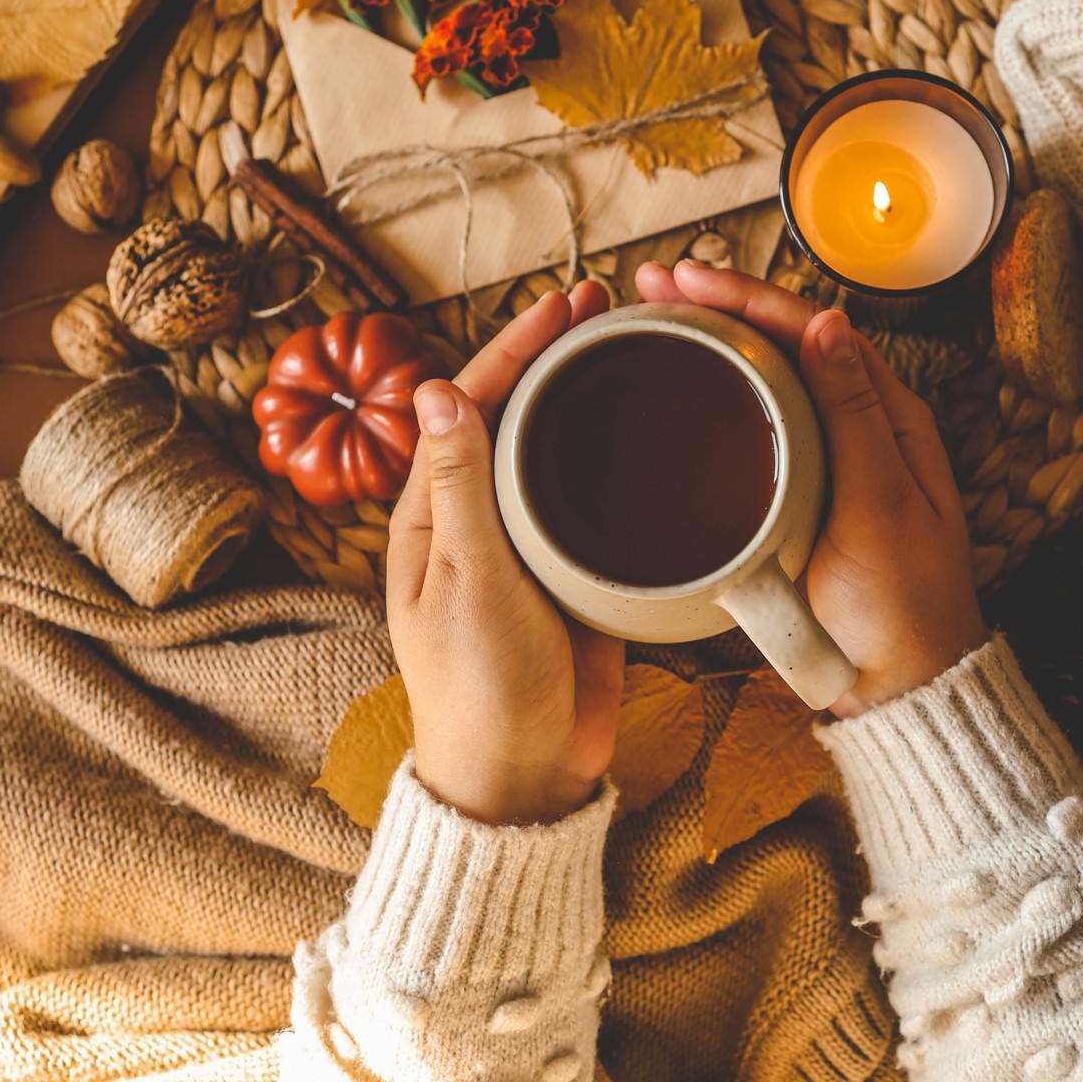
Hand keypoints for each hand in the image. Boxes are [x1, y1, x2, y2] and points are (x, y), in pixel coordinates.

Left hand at [387, 282, 624, 824]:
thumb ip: (461, 486)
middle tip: (608, 307)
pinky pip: (591, 508)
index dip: (514, 349)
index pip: (468, 407)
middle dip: (554, 359)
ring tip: (633, 349)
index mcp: (433, 516)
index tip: (563, 306)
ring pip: (554, 456)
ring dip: (584, 400)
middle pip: (513, 419)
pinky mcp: (572, 581)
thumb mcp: (469, 578)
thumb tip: (434, 391)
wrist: (525, 777)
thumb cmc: (481, 687)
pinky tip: (649, 439)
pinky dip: (615, 464)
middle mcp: (475, 524)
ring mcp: (525, 552)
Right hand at [636, 261, 986, 715]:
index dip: (749, 296)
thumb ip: (854, 415)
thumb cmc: (902, 604)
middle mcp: (859, 425)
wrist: (897, 683)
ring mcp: (827, 459)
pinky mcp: (799, 495)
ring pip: (766, 377)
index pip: (814, 330)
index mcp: (888, 416)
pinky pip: (756, 425)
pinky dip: (717, 392)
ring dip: (713, 340)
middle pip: (784, 342)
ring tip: (653, 316)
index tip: (692, 278)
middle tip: (652, 284)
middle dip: (719, 304)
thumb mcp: (881, 506)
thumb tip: (827, 324)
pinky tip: (682, 388)